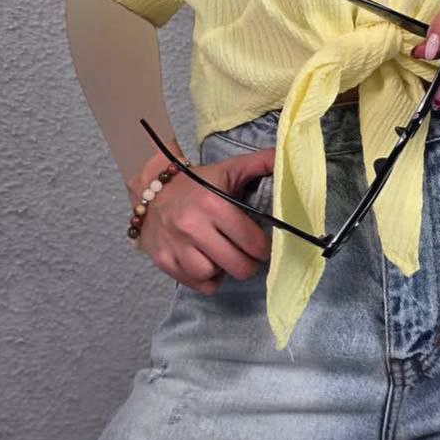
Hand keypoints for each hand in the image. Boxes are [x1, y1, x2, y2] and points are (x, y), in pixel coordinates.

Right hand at [127, 147, 275, 294]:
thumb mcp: (229, 168)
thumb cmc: (197, 181)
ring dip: (224, 270)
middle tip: (249, 256)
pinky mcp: (163, 261)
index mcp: (213, 204)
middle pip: (236, 264)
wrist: (152, 188)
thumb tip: (287, 155)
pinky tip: (209, 263)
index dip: (263, 247)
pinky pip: (196, 284)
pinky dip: (206, 279)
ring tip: (225, 256)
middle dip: (249, 263)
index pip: (251, 240)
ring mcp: (176, 246)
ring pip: (213, 275)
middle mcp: (193, 227)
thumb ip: (261, 162)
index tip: (262, 244)